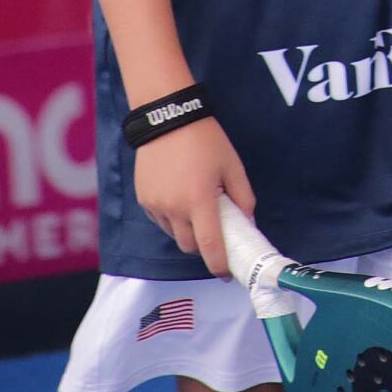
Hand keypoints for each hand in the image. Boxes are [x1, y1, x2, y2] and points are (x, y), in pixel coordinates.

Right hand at [133, 116, 253, 276]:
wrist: (168, 117)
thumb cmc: (205, 140)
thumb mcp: (232, 166)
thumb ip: (242, 197)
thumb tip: (247, 222)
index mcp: (199, 201)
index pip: (210, 246)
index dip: (219, 264)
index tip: (226, 274)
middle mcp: (174, 208)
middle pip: (190, 245)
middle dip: (204, 246)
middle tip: (215, 233)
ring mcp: (155, 205)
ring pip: (174, 234)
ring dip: (187, 231)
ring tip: (197, 208)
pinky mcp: (143, 199)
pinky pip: (161, 220)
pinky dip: (172, 219)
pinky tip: (180, 198)